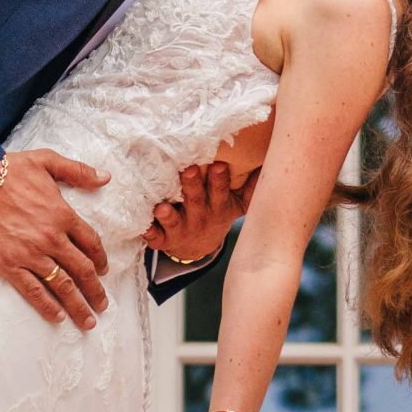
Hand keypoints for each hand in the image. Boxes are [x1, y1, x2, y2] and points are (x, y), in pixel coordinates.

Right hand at [0, 149, 109, 329]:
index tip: (103, 272)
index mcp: (63, 214)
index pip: (91, 243)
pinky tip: (57, 316)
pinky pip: (33, 290)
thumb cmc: (8, 169)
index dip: (100, 260)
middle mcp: (51, 238)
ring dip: (78, 305)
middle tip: (103, 305)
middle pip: (82, 270)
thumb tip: (105, 177)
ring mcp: (30, 253)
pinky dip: (47, 306)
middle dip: (95, 291)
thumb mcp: (47, 161)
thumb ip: (78, 171)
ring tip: (87, 320)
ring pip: (62, 285)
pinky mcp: (9, 264)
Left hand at [143, 159, 257, 262]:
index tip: (218, 165)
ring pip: (174, 222)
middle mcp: (200, 218)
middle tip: (187, 171)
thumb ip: (252, 188)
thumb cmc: (217, 214)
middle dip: (192, 186)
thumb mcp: (238, 205)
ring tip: (162, 208)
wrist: (198, 247)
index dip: (219, 180)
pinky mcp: (164, 240)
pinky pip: (155, 238)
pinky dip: (149, 233)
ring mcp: (181, 230)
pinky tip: (142, 228)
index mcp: (218, 208)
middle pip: (195, 201)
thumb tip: (269, 164)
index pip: (221, 192)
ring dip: (168, 215)